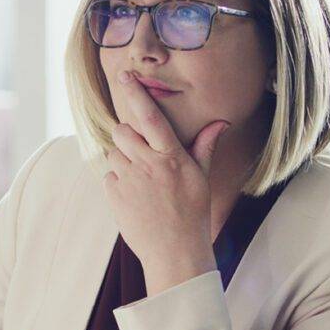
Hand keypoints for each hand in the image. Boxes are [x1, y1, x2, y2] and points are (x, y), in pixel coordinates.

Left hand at [103, 69, 230, 295]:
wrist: (174, 253)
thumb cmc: (192, 214)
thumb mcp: (201, 178)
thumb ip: (204, 146)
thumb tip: (221, 122)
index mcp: (171, 157)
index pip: (151, 117)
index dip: (136, 94)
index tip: (125, 76)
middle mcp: (148, 165)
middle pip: (122, 131)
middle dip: (126, 135)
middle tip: (140, 151)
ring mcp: (128, 180)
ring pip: (113, 152)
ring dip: (122, 159)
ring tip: (140, 179)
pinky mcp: (114, 195)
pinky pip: (108, 175)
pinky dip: (116, 180)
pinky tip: (133, 196)